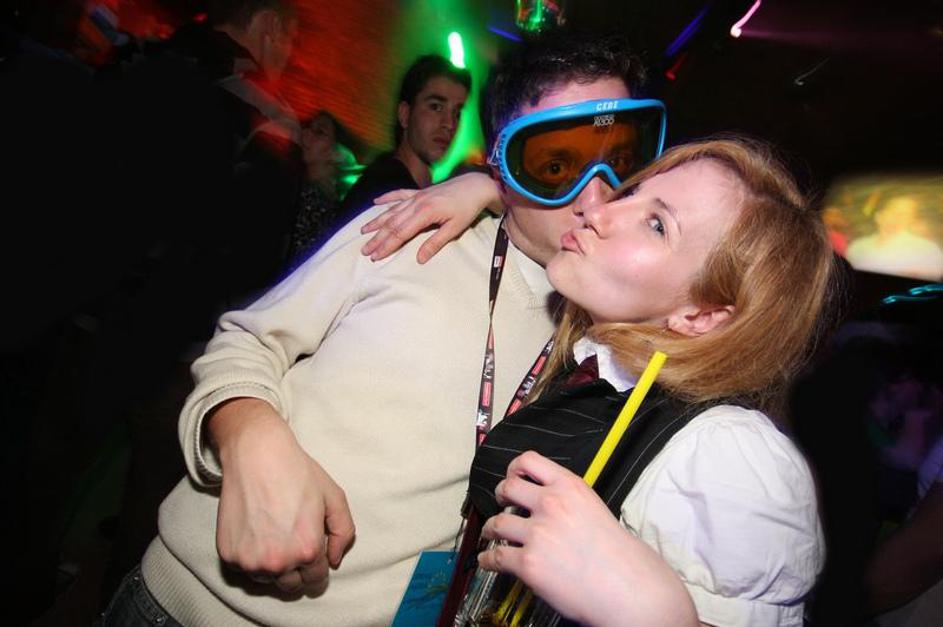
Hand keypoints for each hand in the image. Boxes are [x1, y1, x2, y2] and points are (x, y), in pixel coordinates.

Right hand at [209, 398, 355, 593]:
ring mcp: (250, 561)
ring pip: (268, 579)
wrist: (256, 454)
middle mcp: (278, 562)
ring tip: (274, 532)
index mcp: (308, 550)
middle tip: (293, 539)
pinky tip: (256, 529)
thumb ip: (344, 533)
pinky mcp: (228, 555)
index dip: (318, 564)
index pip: (317, 579)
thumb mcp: (334, 497)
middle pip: (292, 585)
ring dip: (273, 564)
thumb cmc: (298, 473)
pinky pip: (245, 569)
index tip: (312, 550)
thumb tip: (334, 561)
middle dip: (297, 568)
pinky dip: (251, 556)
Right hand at [359, 172, 501, 262]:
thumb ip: (435, 243)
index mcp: (425, 213)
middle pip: (391, 223)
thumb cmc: (467, 208)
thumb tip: (419, 259)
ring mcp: (416, 196)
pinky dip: (386, 198)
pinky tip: (375, 202)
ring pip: (391, 210)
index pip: (400, 233)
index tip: (375, 257)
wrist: (476, 185)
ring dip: (376, 221)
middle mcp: (416, 203)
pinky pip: (399, 194)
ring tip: (362, 231)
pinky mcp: (420, 192)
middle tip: (364, 251)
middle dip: (377, 238)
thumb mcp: (454, 228)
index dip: (387, 246)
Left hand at [478, 451, 697, 626]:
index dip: (514, 468)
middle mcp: (550, 505)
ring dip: (490, 529)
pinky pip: (496, 557)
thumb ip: (568, 499)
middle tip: (502, 504)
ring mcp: (537, 533)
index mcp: (569, 487)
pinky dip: (487, 560)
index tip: (512, 475)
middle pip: (507, 488)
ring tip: (491, 533)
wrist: (627, 587)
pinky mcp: (528, 563)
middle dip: (500, 496)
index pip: (530, 460)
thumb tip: (545, 502)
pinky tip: (488, 561)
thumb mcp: (594, 507)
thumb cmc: (618, 555)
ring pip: (496, 523)